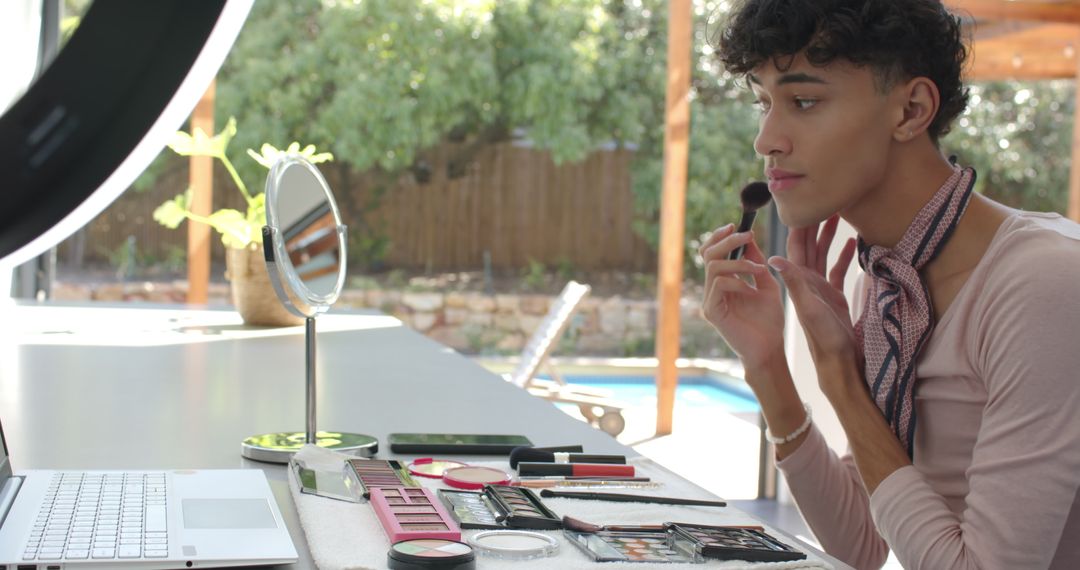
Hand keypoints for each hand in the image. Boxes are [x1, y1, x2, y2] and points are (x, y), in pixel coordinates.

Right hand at [698, 224, 784, 370]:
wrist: (770, 349)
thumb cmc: (770, 321)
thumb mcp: (766, 284)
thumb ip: (755, 263)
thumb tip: (748, 239)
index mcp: (723, 281)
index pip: (712, 252)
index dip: (720, 236)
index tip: (737, 226)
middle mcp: (713, 289)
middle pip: (708, 254)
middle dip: (727, 240)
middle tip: (747, 235)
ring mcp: (710, 300)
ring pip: (713, 266)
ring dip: (738, 262)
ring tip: (758, 269)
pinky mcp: (712, 312)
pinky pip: (719, 285)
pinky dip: (737, 280)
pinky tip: (750, 288)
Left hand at [768, 215, 859, 394]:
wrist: (838, 360)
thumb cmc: (823, 336)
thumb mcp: (808, 307)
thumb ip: (794, 282)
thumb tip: (773, 257)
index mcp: (798, 279)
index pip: (795, 244)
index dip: (798, 223)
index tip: (802, 201)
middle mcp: (806, 280)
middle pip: (809, 244)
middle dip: (814, 222)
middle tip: (824, 198)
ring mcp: (820, 286)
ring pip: (823, 253)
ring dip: (828, 234)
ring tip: (838, 213)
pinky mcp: (834, 295)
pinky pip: (837, 268)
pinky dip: (843, 254)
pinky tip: (853, 241)